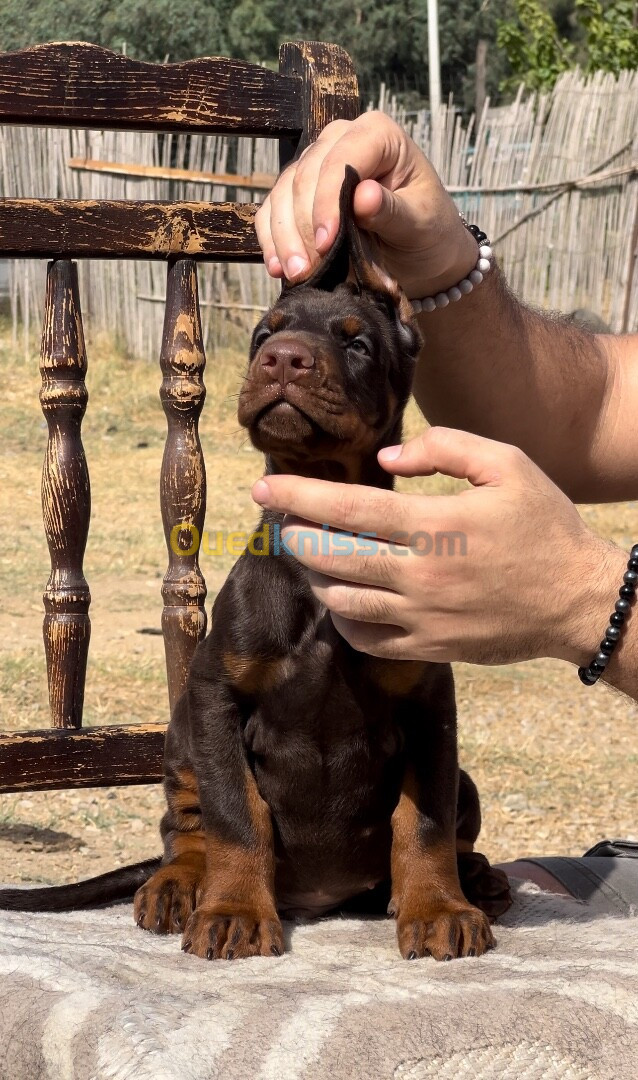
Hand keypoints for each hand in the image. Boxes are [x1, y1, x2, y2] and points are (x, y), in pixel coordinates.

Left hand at [251, 427, 623, 665]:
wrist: (579, 601)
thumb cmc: (544, 527)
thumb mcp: (508, 465)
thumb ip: (445, 448)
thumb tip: (387, 456)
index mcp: (435, 526)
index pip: (346, 509)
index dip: (297, 496)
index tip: (263, 487)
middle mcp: (420, 575)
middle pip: (329, 557)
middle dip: (293, 534)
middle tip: (282, 518)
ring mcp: (421, 618)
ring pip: (340, 599)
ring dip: (314, 574)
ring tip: (311, 552)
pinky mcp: (428, 647)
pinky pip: (364, 638)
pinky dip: (342, 616)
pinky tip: (343, 595)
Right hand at [254, 111, 476, 299]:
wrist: (422, 252)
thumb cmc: (429, 231)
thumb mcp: (421, 223)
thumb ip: (393, 210)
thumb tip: (364, 196)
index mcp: (378, 134)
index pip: (339, 160)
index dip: (327, 202)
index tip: (326, 244)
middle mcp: (342, 139)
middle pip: (305, 176)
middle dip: (302, 226)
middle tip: (308, 269)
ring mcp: (317, 164)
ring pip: (284, 192)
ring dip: (284, 237)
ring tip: (295, 274)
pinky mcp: (300, 192)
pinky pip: (274, 210)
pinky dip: (273, 239)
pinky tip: (277, 268)